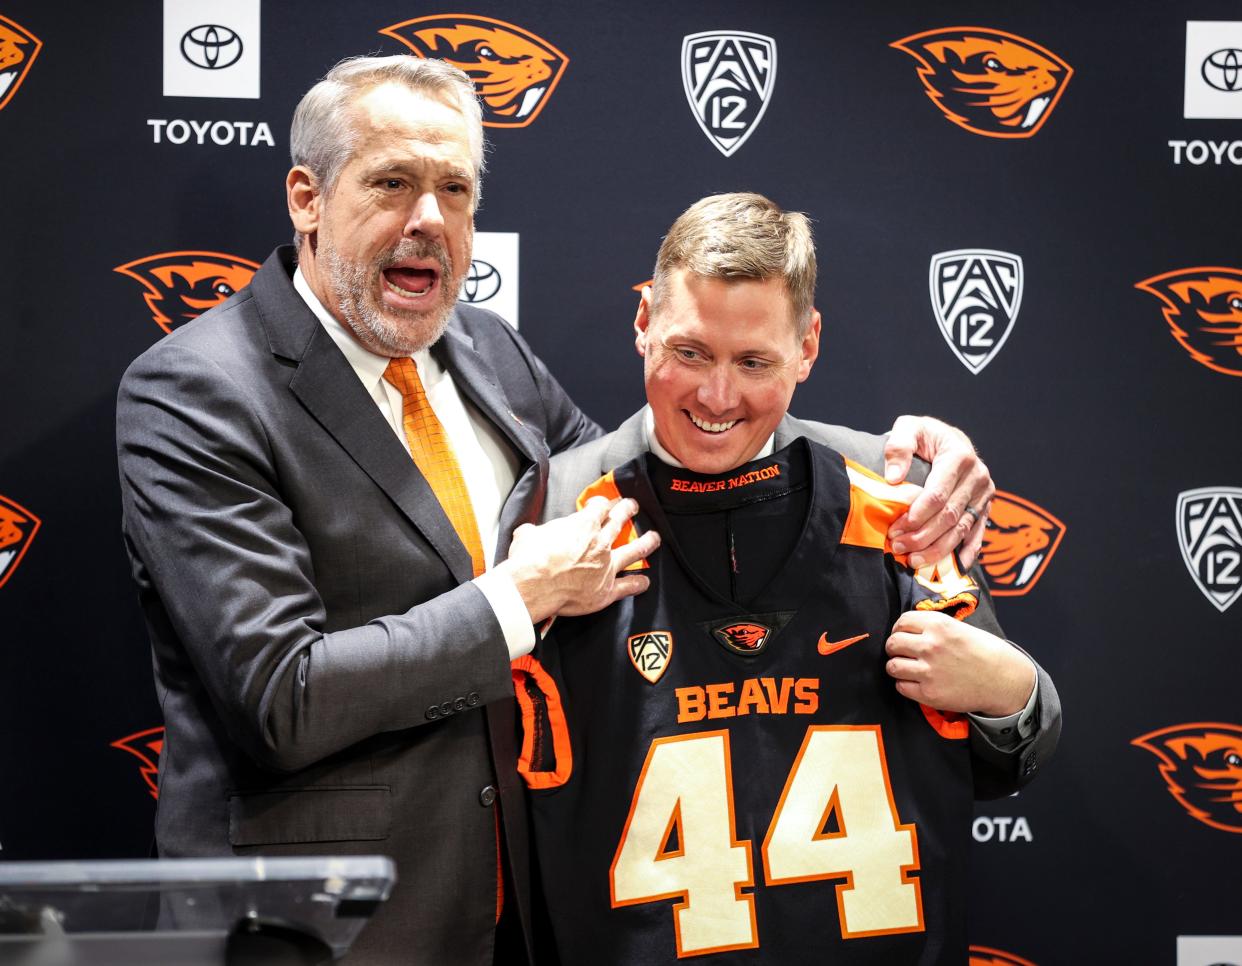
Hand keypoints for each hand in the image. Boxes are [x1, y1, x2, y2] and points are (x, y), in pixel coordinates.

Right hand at [500, 497, 659, 622]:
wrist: (534, 586)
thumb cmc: (529, 560)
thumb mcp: (525, 535)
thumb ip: (531, 532)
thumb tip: (526, 532)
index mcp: (582, 525)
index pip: (599, 506)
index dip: (601, 502)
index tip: (601, 503)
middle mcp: (600, 542)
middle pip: (620, 521)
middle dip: (627, 510)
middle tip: (632, 506)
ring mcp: (607, 566)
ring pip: (634, 550)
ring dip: (646, 542)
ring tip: (654, 538)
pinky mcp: (606, 590)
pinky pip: (628, 586)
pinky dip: (638, 583)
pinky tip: (644, 582)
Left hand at [882, 415, 994, 568]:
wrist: (946, 438)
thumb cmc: (923, 435)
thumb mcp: (908, 428)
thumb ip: (898, 446)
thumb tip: (893, 476)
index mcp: (959, 456)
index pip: (937, 494)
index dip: (916, 515)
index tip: (895, 529)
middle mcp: (978, 476)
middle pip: (949, 516)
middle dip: (922, 536)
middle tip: (898, 547)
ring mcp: (984, 493)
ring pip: (962, 528)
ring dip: (938, 548)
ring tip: (913, 560)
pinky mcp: (985, 505)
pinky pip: (977, 532)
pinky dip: (968, 551)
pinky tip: (956, 566)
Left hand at [884, 611, 1034, 716]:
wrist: (1003, 680)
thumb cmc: (983, 652)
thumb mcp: (960, 628)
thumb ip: (933, 626)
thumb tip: (908, 628)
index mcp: (939, 625)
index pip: (902, 622)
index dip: (900, 629)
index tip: (903, 635)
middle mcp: (931, 646)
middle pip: (892, 643)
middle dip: (894, 648)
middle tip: (902, 653)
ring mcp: (928, 671)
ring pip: (892, 666)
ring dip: (897, 667)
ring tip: (907, 668)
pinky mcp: (929, 693)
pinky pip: (901, 687)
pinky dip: (905, 685)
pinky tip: (916, 682)